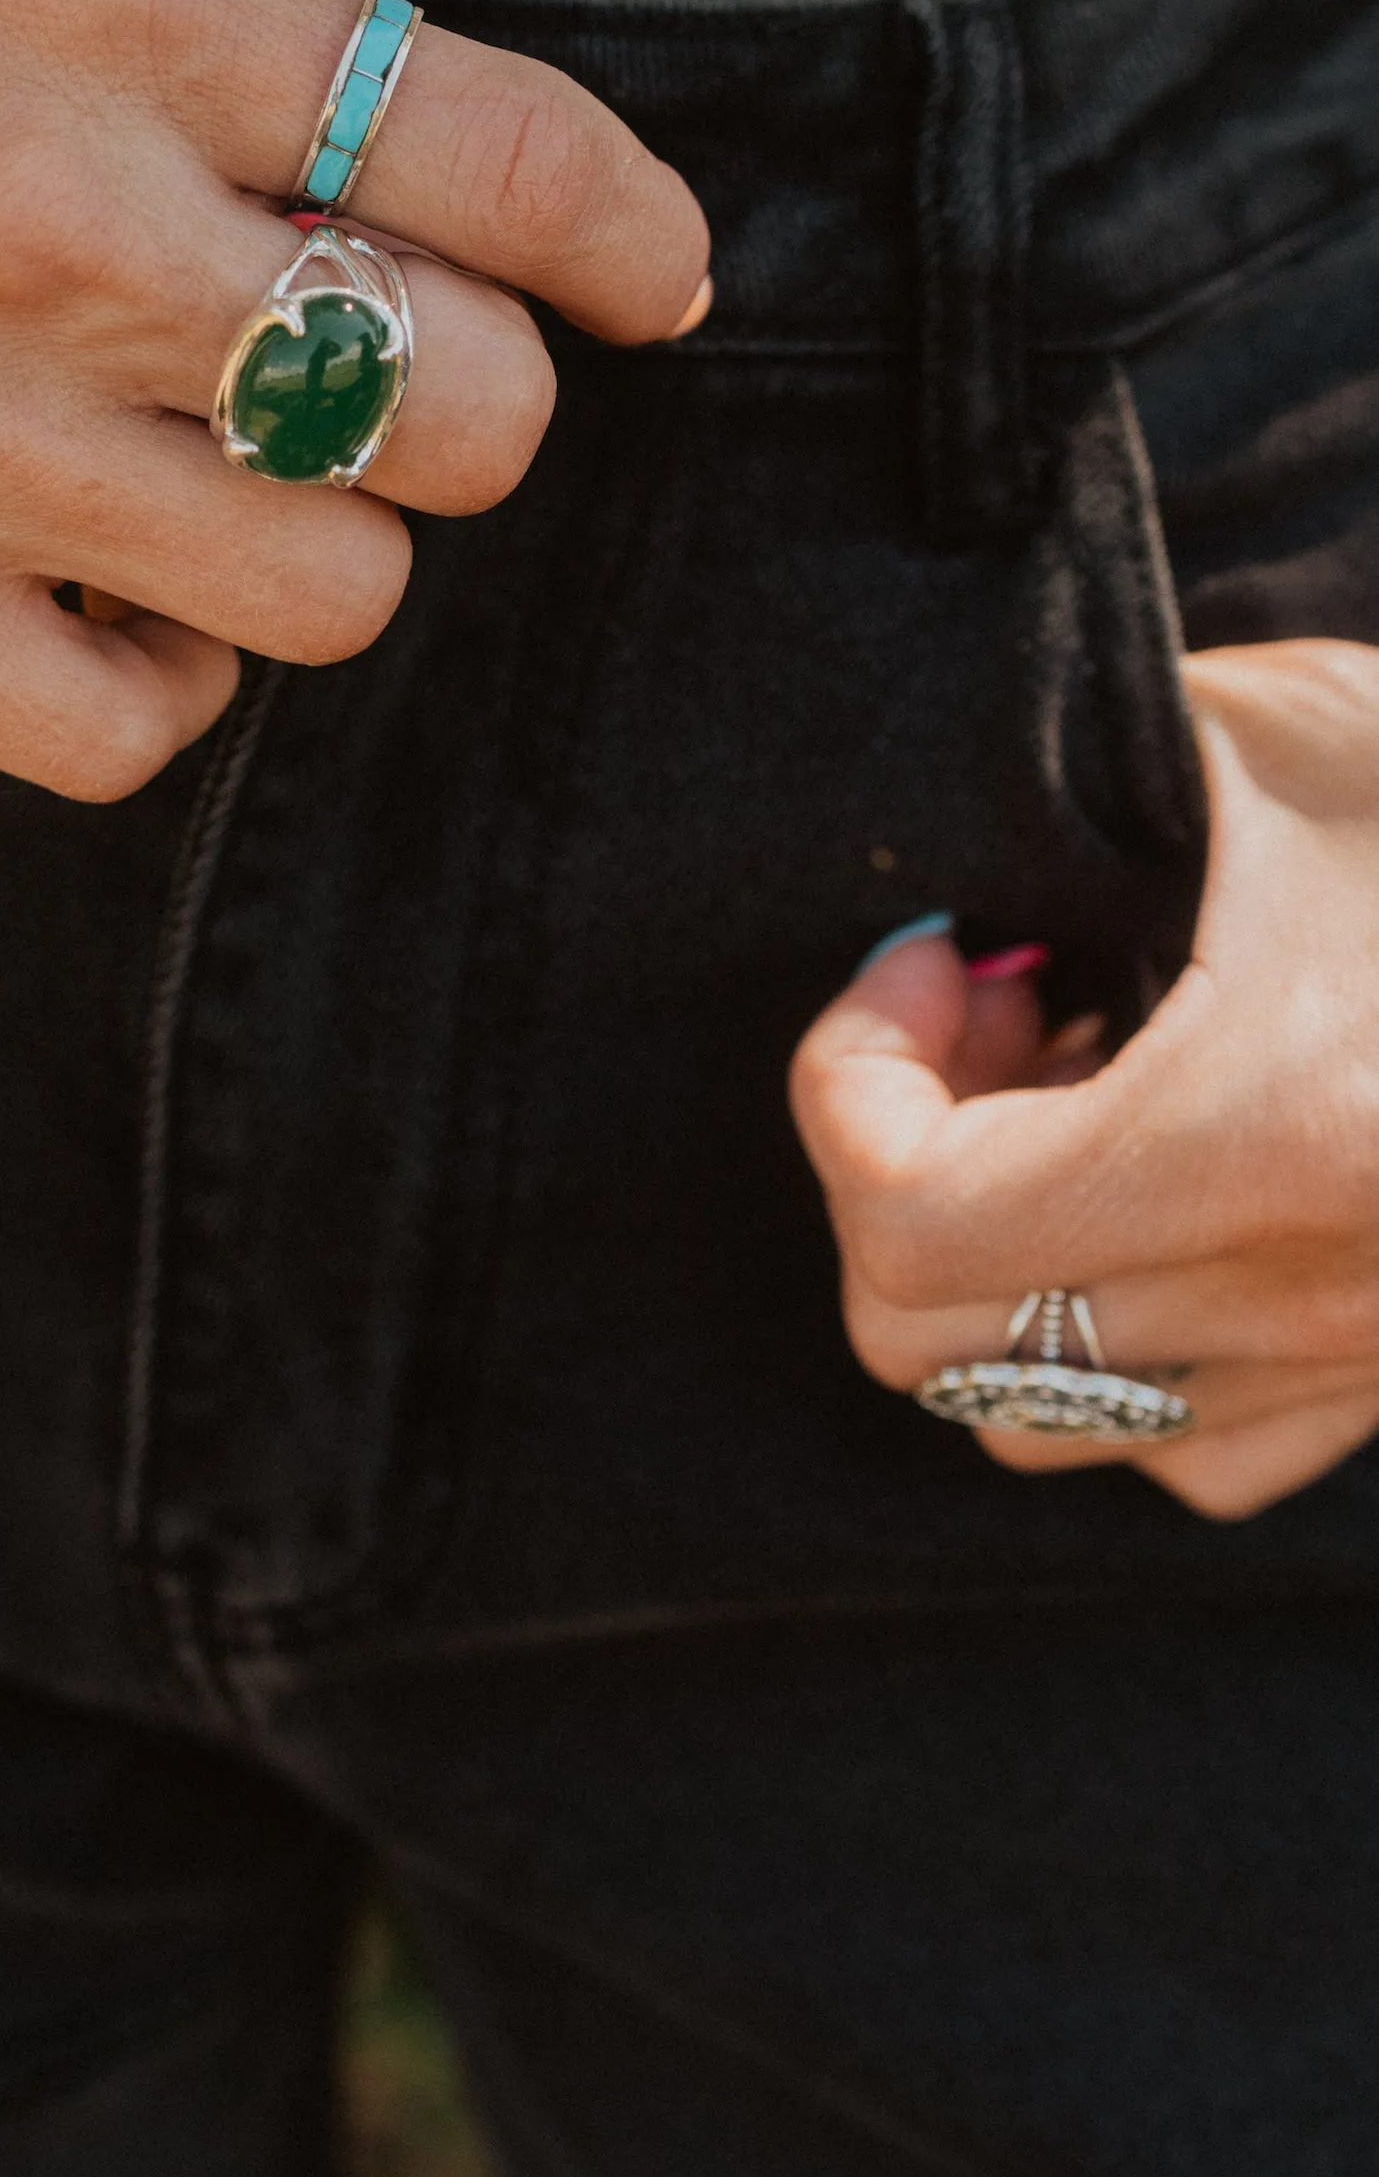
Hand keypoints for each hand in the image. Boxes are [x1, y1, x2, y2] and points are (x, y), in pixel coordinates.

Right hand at [0, 0, 708, 795]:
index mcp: (129, 11)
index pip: (519, 163)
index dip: (633, 238)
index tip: (640, 271)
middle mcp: (48, 220)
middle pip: (467, 413)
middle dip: (462, 386)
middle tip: (371, 351)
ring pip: (336, 589)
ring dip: (321, 534)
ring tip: (230, 461)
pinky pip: (143, 726)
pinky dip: (163, 669)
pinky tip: (118, 573)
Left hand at [793, 639, 1378, 1520]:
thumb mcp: (1293, 733)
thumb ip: (1095, 762)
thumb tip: (970, 829)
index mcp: (1277, 1132)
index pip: (910, 1216)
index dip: (848, 1079)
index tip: (935, 952)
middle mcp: (1312, 1290)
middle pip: (927, 1342)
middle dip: (894, 1164)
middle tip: (991, 1010)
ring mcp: (1362, 1359)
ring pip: (1039, 1419)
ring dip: (991, 1261)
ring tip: (1069, 1091)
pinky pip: (1189, 1443)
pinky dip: (1109, 1339)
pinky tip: (1164, 1182)